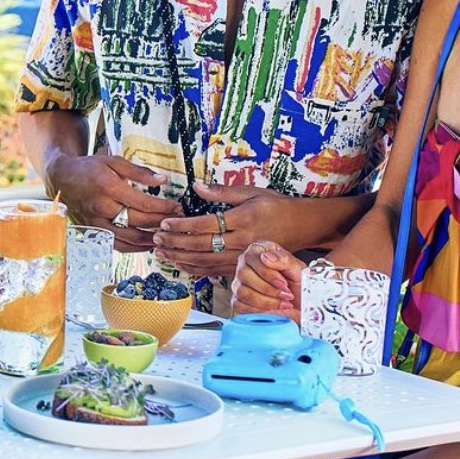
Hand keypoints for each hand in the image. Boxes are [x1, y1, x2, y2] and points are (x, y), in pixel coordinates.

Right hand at [44, 153, 180, 251]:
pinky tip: (147, 243)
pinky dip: (135, 247)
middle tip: (177, 221)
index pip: (143, 203)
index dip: (163, 207)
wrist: (63, 179)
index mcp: (108, 187)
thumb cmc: (90, 168)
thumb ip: (139, 172)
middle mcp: (102, 207)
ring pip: (129, 238)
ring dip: (151, 239)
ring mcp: (97, 222)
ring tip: (167, 236)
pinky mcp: (94, 231)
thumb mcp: (114, 162)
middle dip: (161, 222)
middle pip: (139, 221)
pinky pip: (117, 245)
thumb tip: (162, 180)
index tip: (178, 207)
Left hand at [151, 180, 294, 277]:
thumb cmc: (277, 205)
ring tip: (161, 252)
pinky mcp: (245, 265)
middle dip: (176, 242)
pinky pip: (217, 271)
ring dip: (181, 258)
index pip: (206, 224)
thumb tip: (196, 187)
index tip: (165, 222)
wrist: (303, 226)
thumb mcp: (252, 192)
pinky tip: (181, 265)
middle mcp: (243, 240)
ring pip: (207, 261)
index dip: (183, 225)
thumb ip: (222, 192)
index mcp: (243, 219)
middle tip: (156, 238)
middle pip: (202, 245)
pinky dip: (196, 269)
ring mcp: (244, 256)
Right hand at [232, 240, 303, 319]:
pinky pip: (240, 305)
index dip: (268, 273)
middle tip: (285, 294)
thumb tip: (266, 257)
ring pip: (242, 291)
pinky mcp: (238, 300)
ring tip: (281, 302)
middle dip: (268, 289)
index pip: (252, 258)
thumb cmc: (299, 284)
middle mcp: (245, 265)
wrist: (302, 304)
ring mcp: (239, 283)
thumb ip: (284, 259)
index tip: (284, 283)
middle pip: (244, 274)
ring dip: (265, 301)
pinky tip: (272, 309)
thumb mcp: (298, 269)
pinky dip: (259, 310)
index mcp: (259, 251)